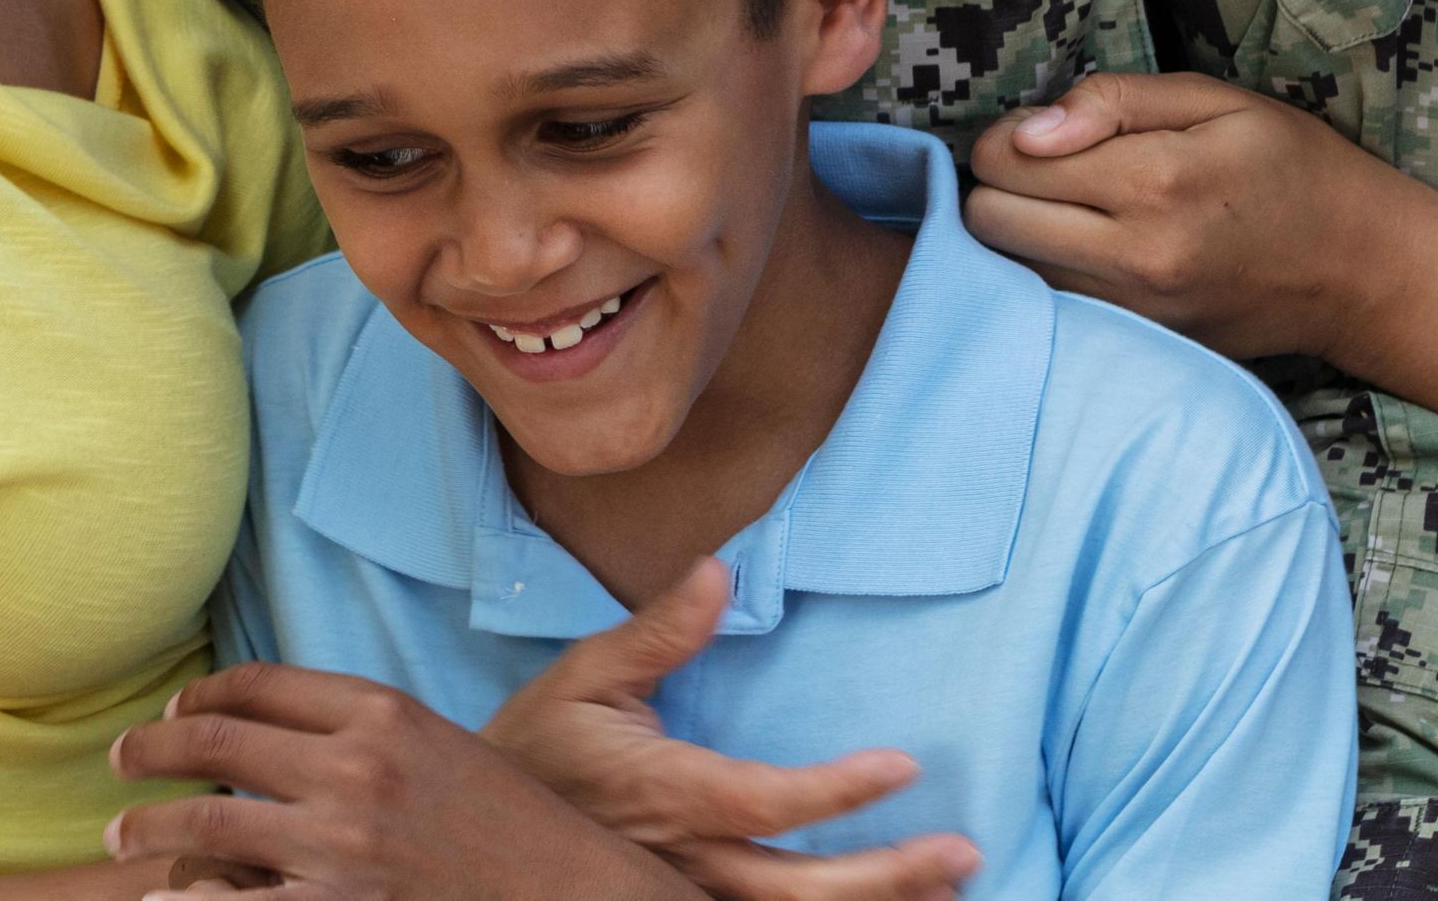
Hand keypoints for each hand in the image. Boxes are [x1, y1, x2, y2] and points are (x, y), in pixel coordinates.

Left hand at [108, 664, 696, 900]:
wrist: (558, 887)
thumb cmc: (502, 821)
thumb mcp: (435, 745)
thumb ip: (360, 730)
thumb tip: (274, 726)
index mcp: (380, 712)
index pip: (259, 684)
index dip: (202, 693)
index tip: (174, 709)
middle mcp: (352, 769)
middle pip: (218, 741)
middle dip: (151, 750)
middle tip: (121, 759)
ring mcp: (339, 846)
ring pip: (209, 821)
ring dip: (148, 825)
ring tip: (119, 834)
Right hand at [485, 561, 976, 898]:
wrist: (474, 837)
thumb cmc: (536, 746)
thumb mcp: (586, 676)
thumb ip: (660, 631)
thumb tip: (719, 570)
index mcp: (664, 797)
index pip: (766, 804)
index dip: (838, 794)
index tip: (903, 767)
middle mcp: (681, 865)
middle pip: (797, 893)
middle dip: (886, 879)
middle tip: (962, 854)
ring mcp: (680, 898)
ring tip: (947, 891)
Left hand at [964, 69, 1437, 363]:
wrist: (1364, 269)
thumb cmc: (1291, 165)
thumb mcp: (1215, 99)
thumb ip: (1112, 101)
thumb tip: (1026, 130)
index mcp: (1155, 181)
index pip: (1006, 163)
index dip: (1006, 137)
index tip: (1039, 133)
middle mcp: (1137, 258)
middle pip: (989, 225)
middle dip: (998, 188)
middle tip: (1043, 169)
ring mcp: (1138, 314)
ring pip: (1010, 274)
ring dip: (1020, 237)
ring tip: (1069, 209)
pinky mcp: (1145, 347)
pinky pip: (1056, 311)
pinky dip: (1051, 278)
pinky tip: (1090, 252)